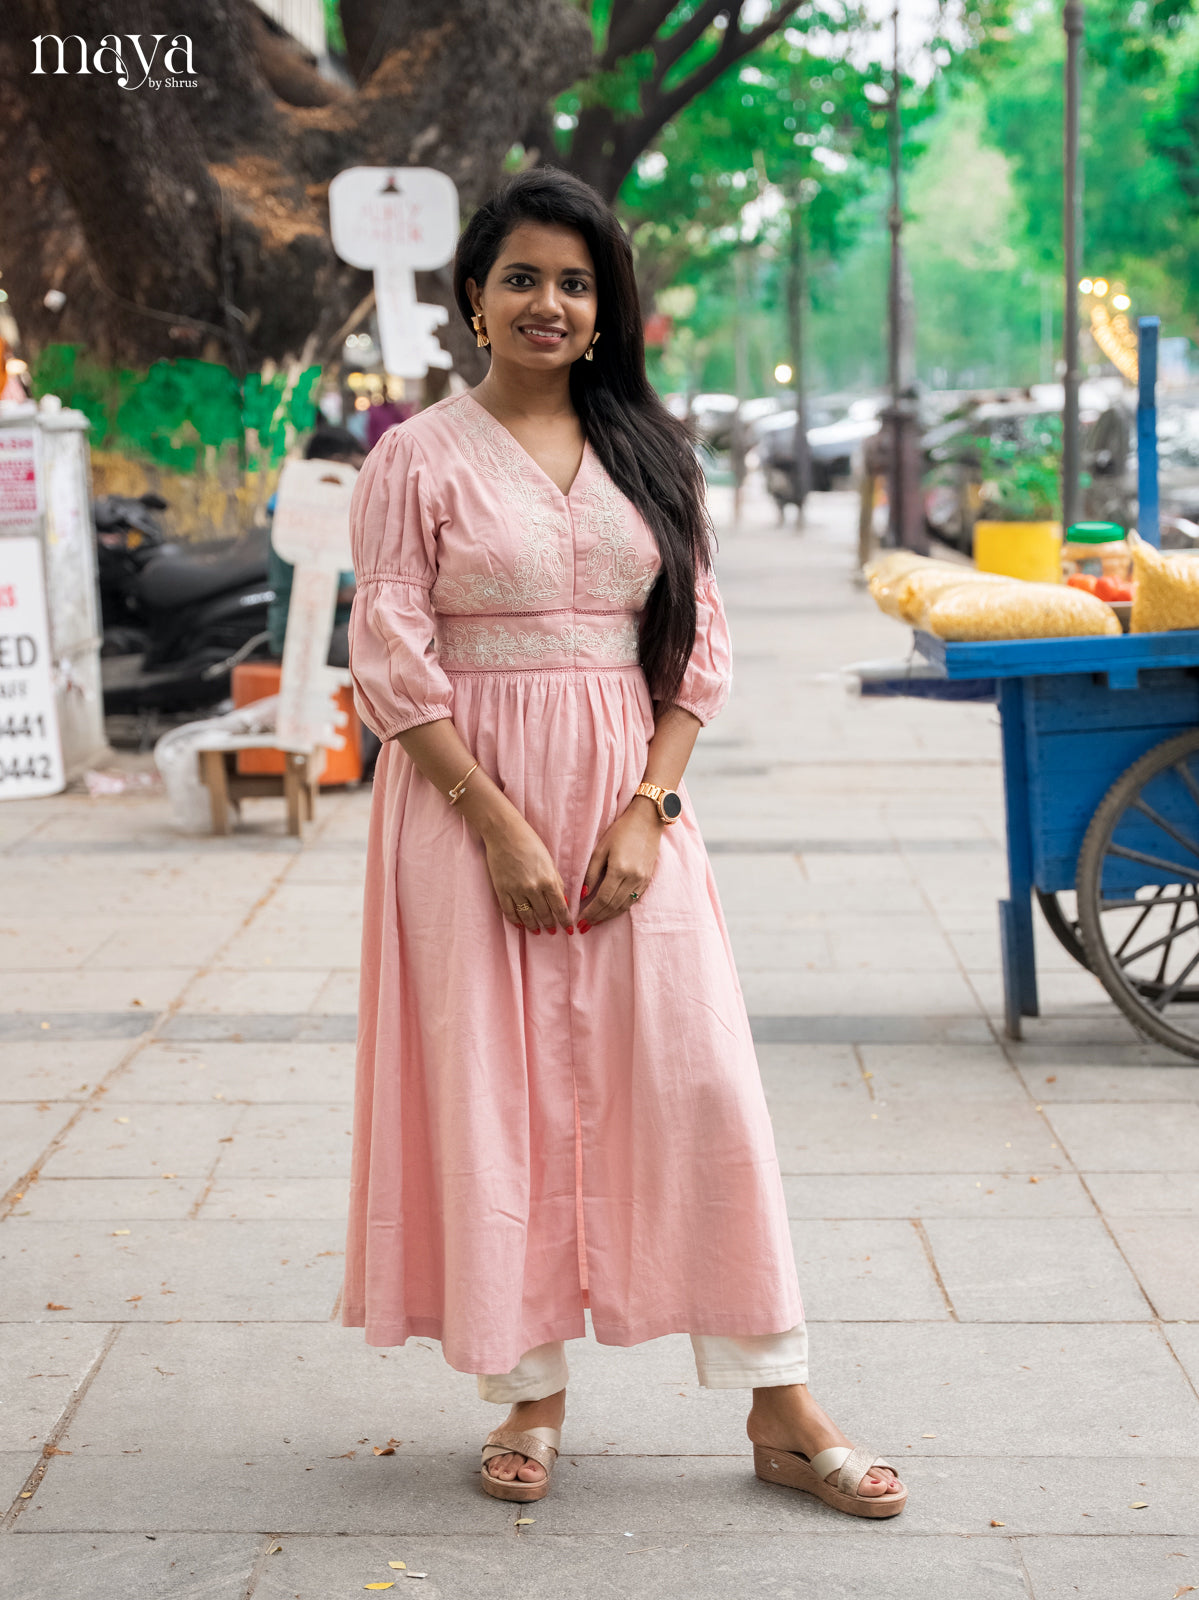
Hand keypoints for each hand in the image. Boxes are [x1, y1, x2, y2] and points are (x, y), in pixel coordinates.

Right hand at [481, 813, 571, 934]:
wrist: (504, 833)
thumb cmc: (530, 843)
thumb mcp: (549, 861)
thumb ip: (556, 882)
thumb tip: (563, 901)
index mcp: (548, 880)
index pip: (560, 907)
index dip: (565, 921)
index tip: (569, 929)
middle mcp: (533, 888)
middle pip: (544, 914)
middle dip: (550, 924)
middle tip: (552, 931)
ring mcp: (516, 891)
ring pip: (527, 916)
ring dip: (533, 926)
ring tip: (537, 931)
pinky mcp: (501, 890)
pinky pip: (509, 911)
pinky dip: (515, 921)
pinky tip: (520, 925)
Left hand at [580, 799, 661, 928]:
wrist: (647, 821)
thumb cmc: (621, 831)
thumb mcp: (601, 849)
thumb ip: (591, 873)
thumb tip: (583, 895)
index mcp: (619, 870)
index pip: (602, 899)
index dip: (590, 912)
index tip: (580, 920)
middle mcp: (633, 878)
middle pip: (612, 906)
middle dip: (597, 918)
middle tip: (584, 926)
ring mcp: (642, 881)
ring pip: (623, 907)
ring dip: (608, 917)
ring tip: (595, 923)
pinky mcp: (647, 880)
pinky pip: (633, 901)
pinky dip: (620, 909)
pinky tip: (610, 912)